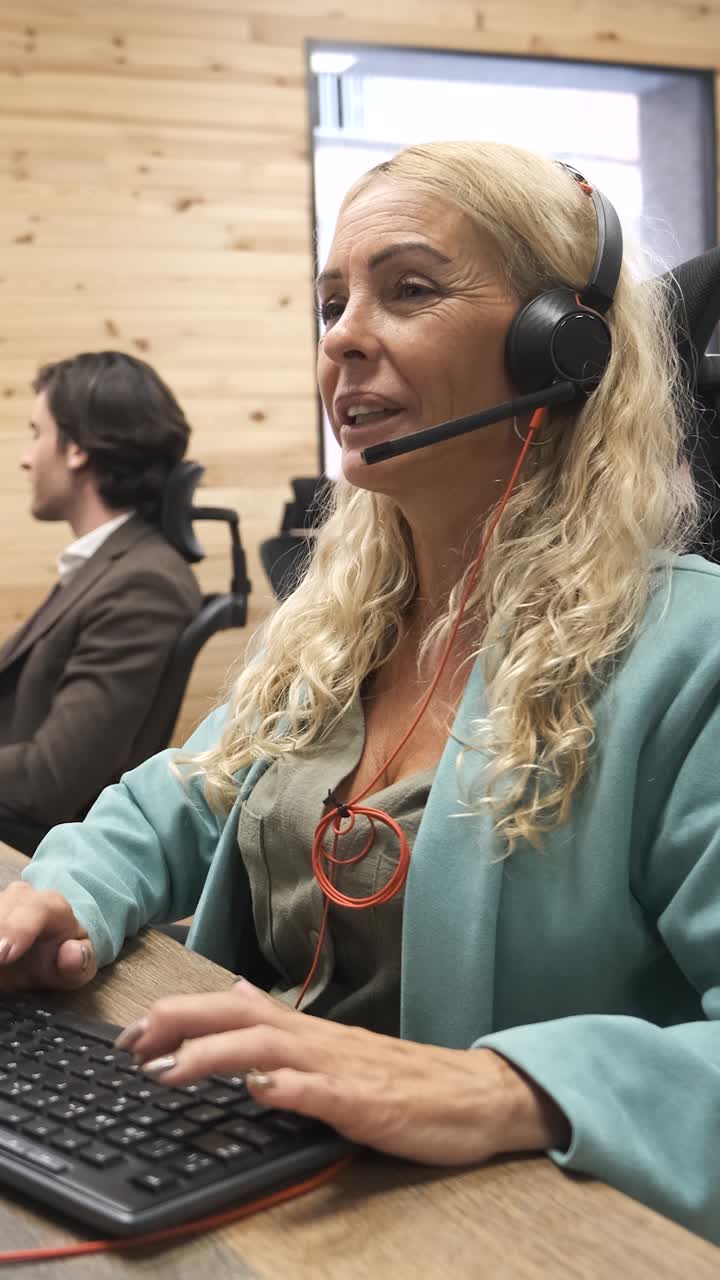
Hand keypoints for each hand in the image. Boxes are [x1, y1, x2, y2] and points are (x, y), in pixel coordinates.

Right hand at [0, 882, 96, 989]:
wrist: (50, 942)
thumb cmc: (62, 954)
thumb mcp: (79, 966)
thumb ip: (79, 963)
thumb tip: (70, 952)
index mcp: (53, 907)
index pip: (37, 909)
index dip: (19, 929)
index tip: (4, 955)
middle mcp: (23, 897)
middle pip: (4, 908)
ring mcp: (0, 901)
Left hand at [116, 980, 568, 1164]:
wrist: (477, 1094)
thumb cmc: (403, 1077)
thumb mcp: (333, 1044)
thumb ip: (282, 1021)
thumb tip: (235, 996)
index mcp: (308, 1031)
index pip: (233, 1010)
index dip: (180, 1015)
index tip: (133, 1030)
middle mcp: (318, 1041)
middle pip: (241, 1019)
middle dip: (181, 1025)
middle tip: (132, 1041)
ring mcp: (343, 1069)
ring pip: (271, 1049)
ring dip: (216, 1055)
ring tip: (171, 1070)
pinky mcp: (369, 1104)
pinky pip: (326, 1094)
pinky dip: (290, 1089)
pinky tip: (262, 1091)